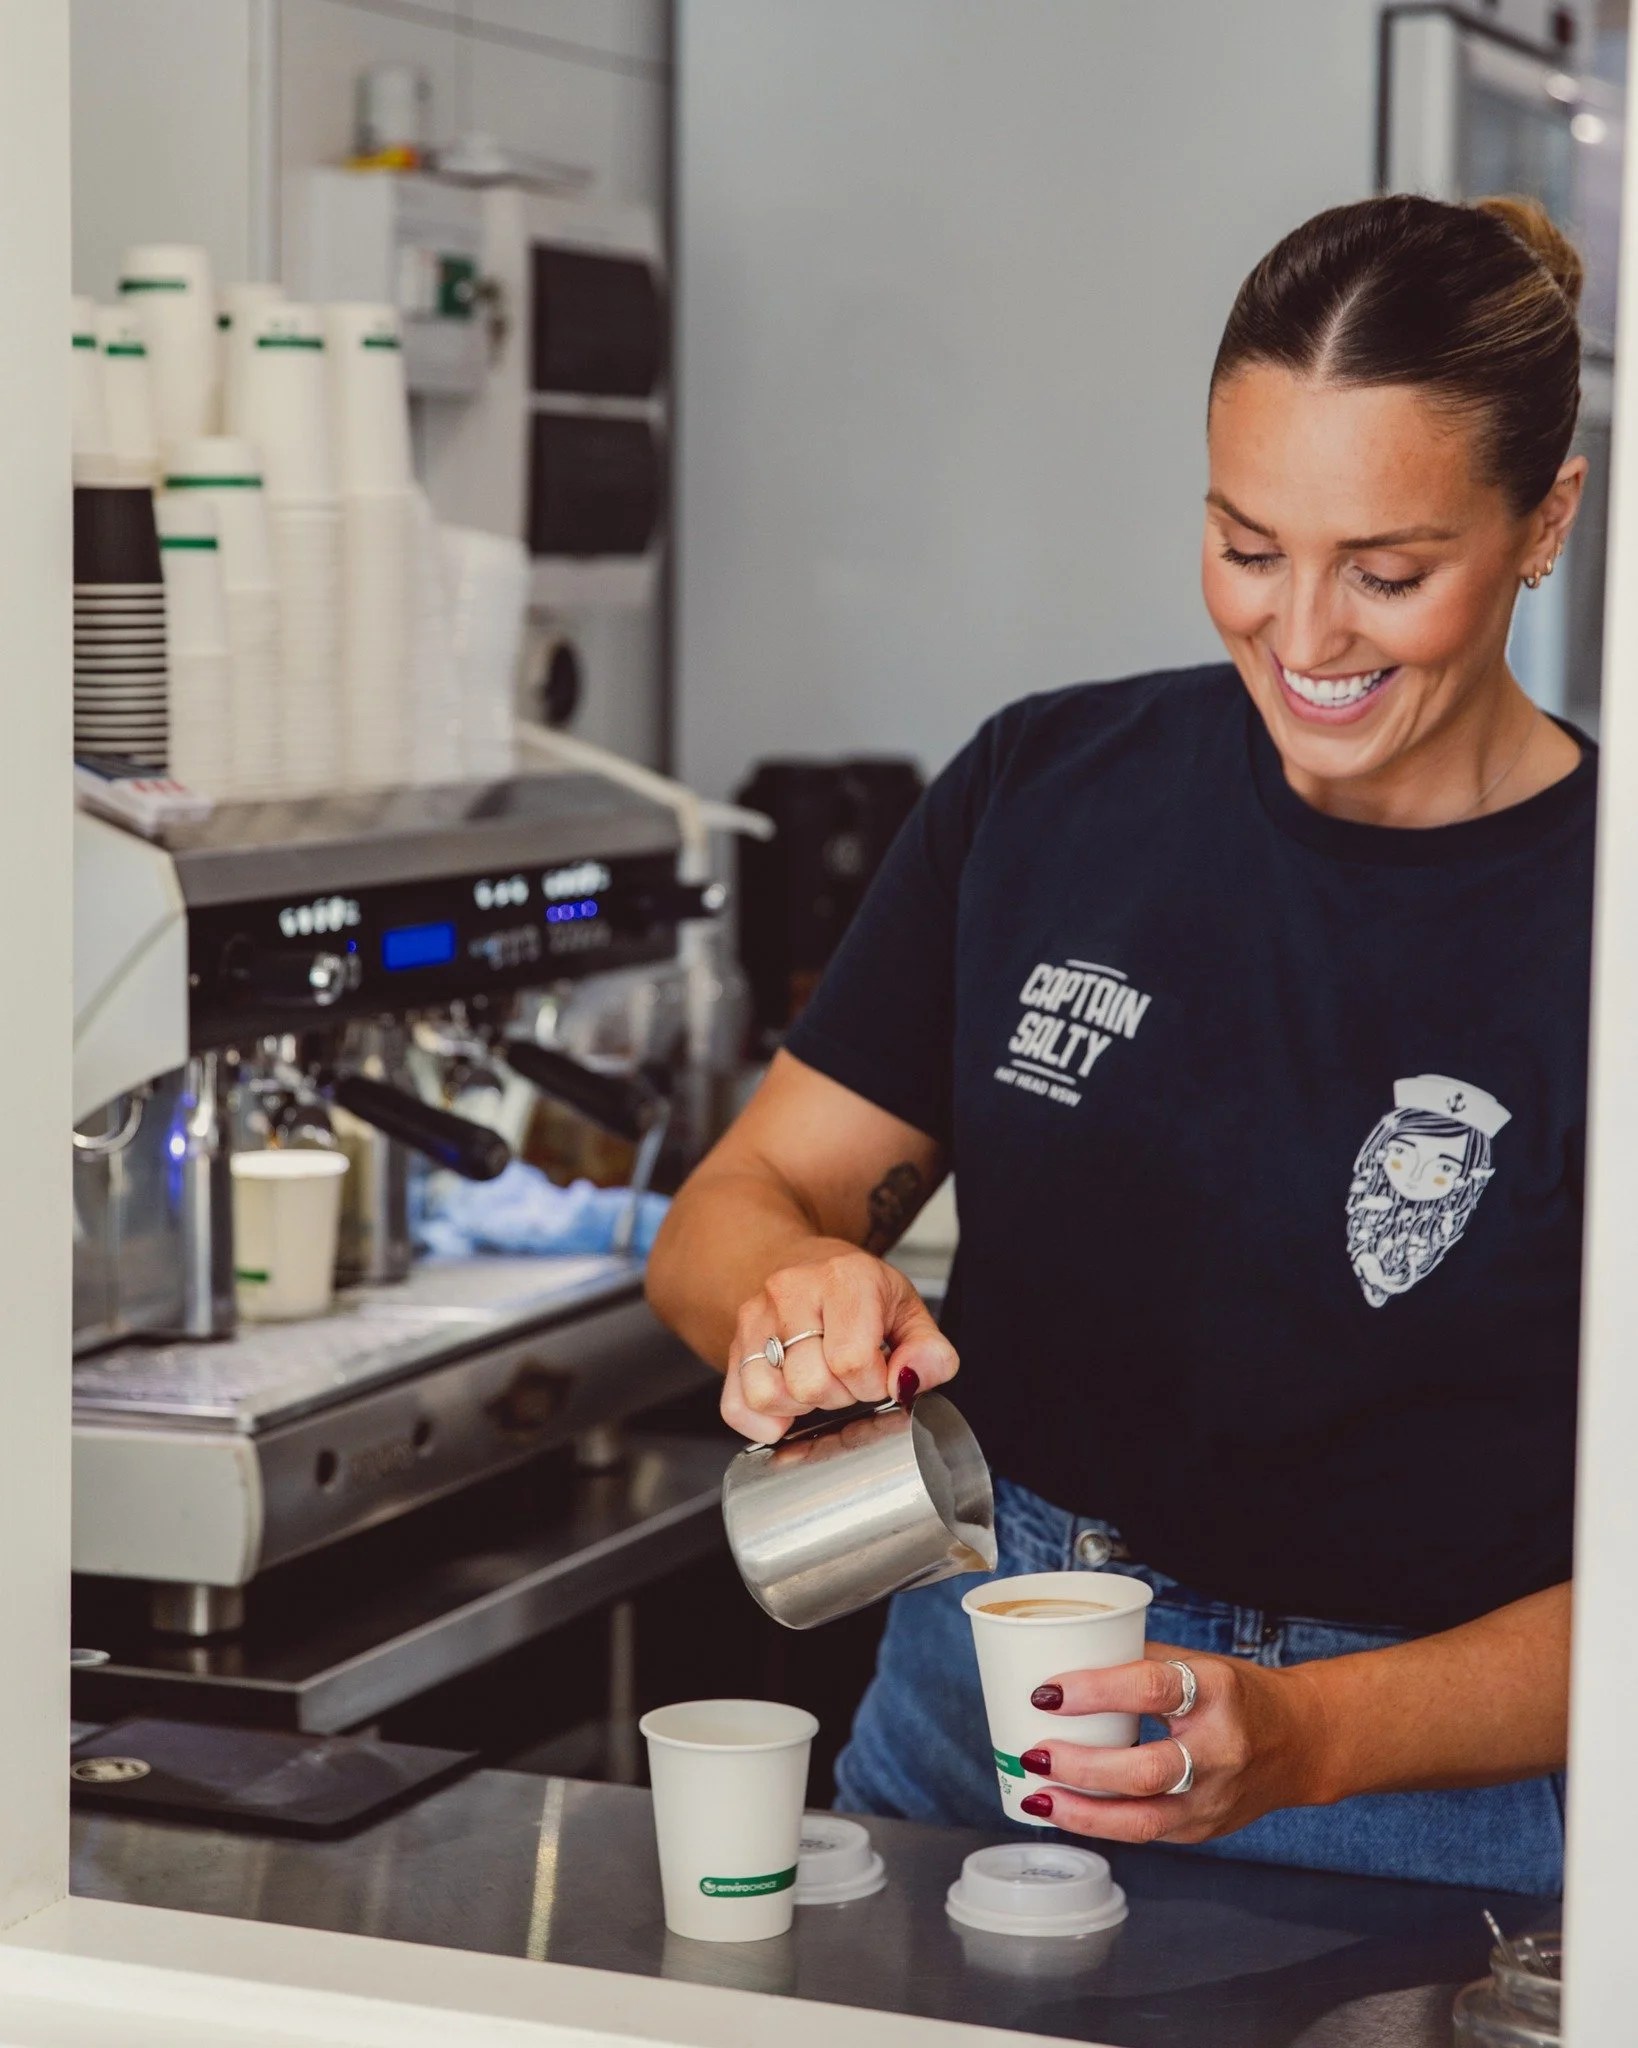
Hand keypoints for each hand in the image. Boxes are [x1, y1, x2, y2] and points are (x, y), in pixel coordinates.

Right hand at [722, 1244, 958, 1442]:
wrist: (804, 1262)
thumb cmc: (857, 1290)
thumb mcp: (907, 1309)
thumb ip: (929, 1350)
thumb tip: (912, 1380)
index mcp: (844, 1279)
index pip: (852, 1361)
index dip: (872, 1384)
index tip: (878, 1373)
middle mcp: (792, 1292)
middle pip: (809, 1384)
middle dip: (838, 1396)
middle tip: (847, 1375)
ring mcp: (755, 1317)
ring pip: (768, 1397)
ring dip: (800, 1405)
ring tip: (818, 1379)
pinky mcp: (734, 1343)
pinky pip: (736, 1406)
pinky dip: (763, 1419)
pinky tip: (788, 1402)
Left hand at [1013, 1642, 1328, 1843]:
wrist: (1301, 1742)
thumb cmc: (1238, 1694)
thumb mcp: (1198, 1662)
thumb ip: (1138, 1663)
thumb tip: (1064, 1660)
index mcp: (1216, 1692)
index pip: (1151, 1689)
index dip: (1094, 1691)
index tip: (1047, 1692)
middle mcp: (1220, 1750)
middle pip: (1146, 1770)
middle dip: (1082, 1767)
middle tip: (1035, 1753)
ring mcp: (1214, 1799)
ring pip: (1143, 1819)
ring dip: (1082, 1812)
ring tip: (1037, 1796)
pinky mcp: (1204, 1829)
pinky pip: (1145, 1832)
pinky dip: (1100, 1823)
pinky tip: (1065, 1810)